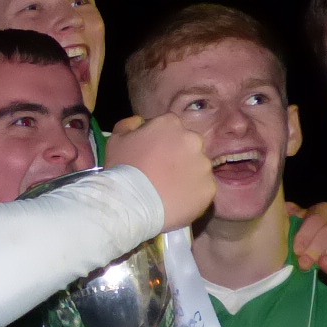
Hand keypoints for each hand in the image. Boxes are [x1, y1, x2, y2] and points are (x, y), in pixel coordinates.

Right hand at [105, 114, 216, 231]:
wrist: (132, 204)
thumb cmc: (122, 169)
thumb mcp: (116, 139)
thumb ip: (129, 124)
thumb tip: (141, 122)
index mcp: (171, 124)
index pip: (170, 127)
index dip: (161, 141)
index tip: (153, 154)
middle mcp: (193, 139)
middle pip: (188, 145)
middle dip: (178, 155)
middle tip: (163, 172)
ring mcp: (204, 164)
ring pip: (198, 167)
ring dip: (188, 174)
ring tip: (170, 189)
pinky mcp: (210, 187)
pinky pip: (203, 188)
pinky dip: (194, 193)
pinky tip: (178, 200)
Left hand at [287, 200, 326, 271]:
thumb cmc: (308, 241)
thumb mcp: (297, 230)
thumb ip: (292, 220)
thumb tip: (286, 208)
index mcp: (323, 209)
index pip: (315, 218)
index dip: (305, 235)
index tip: (297, 251)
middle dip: (315, 248)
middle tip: (304, 263)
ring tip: (318, 265)